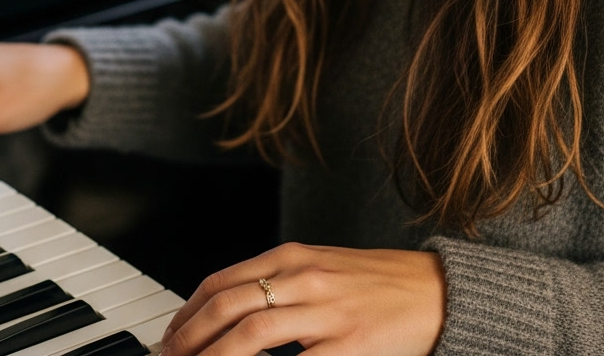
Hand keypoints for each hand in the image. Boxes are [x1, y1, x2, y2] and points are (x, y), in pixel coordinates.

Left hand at [158, 241, 445, 355]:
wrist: (433, 292)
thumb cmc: (375, 285)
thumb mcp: (320, 268)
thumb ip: (278, 283)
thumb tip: (228, 311)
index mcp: (293, 256)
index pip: (221, 283)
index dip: (186, 315)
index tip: (170, 341)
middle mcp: (304, 278)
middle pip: (227, 307)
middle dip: (188, 341)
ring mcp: (325, 313)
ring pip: (250, 336)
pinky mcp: (348, 348)